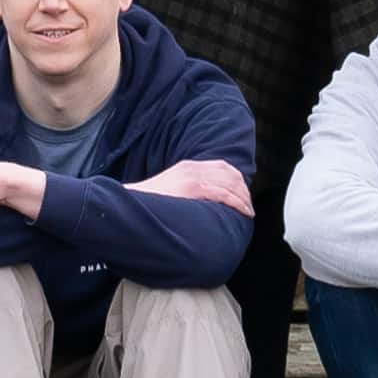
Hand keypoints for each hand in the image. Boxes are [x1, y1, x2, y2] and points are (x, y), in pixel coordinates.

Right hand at [128, 155, 254, 214]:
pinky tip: (243, 211)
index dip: (236, 179)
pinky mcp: (193, 189)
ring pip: (230, 184)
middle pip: (229, 173)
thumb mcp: (168, 189)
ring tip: (248, 211)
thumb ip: (183, 190)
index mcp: (187, 166)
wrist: (129, 202)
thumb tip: (192, 204)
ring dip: (243, 198)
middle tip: (248, 205)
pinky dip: (238, 203)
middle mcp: (192, 168)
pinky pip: (224, 194)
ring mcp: (193, 178)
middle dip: (243, 189)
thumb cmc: (146, 202)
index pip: (221, 166)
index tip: (242, 193)